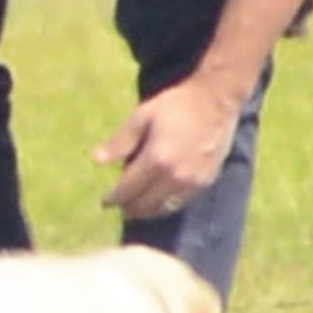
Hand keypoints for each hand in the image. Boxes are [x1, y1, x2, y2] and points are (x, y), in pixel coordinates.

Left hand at [93, 75, 240, 220]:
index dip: (114, 199)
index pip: (128, 189)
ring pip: (164, 208)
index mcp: (156, 158)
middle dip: (129, 208)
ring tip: (136, 209)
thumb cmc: (175, 104)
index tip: (105, 202)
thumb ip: (120, 142)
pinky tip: (159, 201)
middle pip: (145, 204)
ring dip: (147, 212)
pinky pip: (181, 203)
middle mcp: (174, 176)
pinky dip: (166, 206)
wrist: (215, 100)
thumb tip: (96, 160)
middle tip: (119, 207)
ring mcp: (192, 181)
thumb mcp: (142, 116)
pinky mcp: (205, 181)